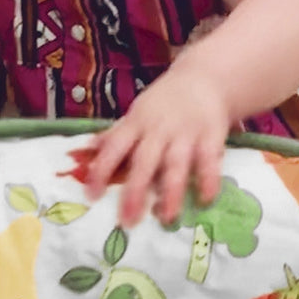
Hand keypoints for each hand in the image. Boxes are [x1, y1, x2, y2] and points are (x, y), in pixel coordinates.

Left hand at [83, 70, 230, 226]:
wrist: (205, 78)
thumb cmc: (164, 103)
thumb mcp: (137, 113)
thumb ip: (116, 134)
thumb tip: (86, 150)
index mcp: (136, 123)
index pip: (114, 147)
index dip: (101, 170)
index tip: (92, 195)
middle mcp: (159, 129)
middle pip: (144, 162)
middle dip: (135, 192)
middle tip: (128, 220)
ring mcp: (186, 133)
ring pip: (176, 165)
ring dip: (171, 192)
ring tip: (166, 217)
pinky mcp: (211, 136)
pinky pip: (209, 161)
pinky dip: (208, 180)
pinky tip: (205, 200)